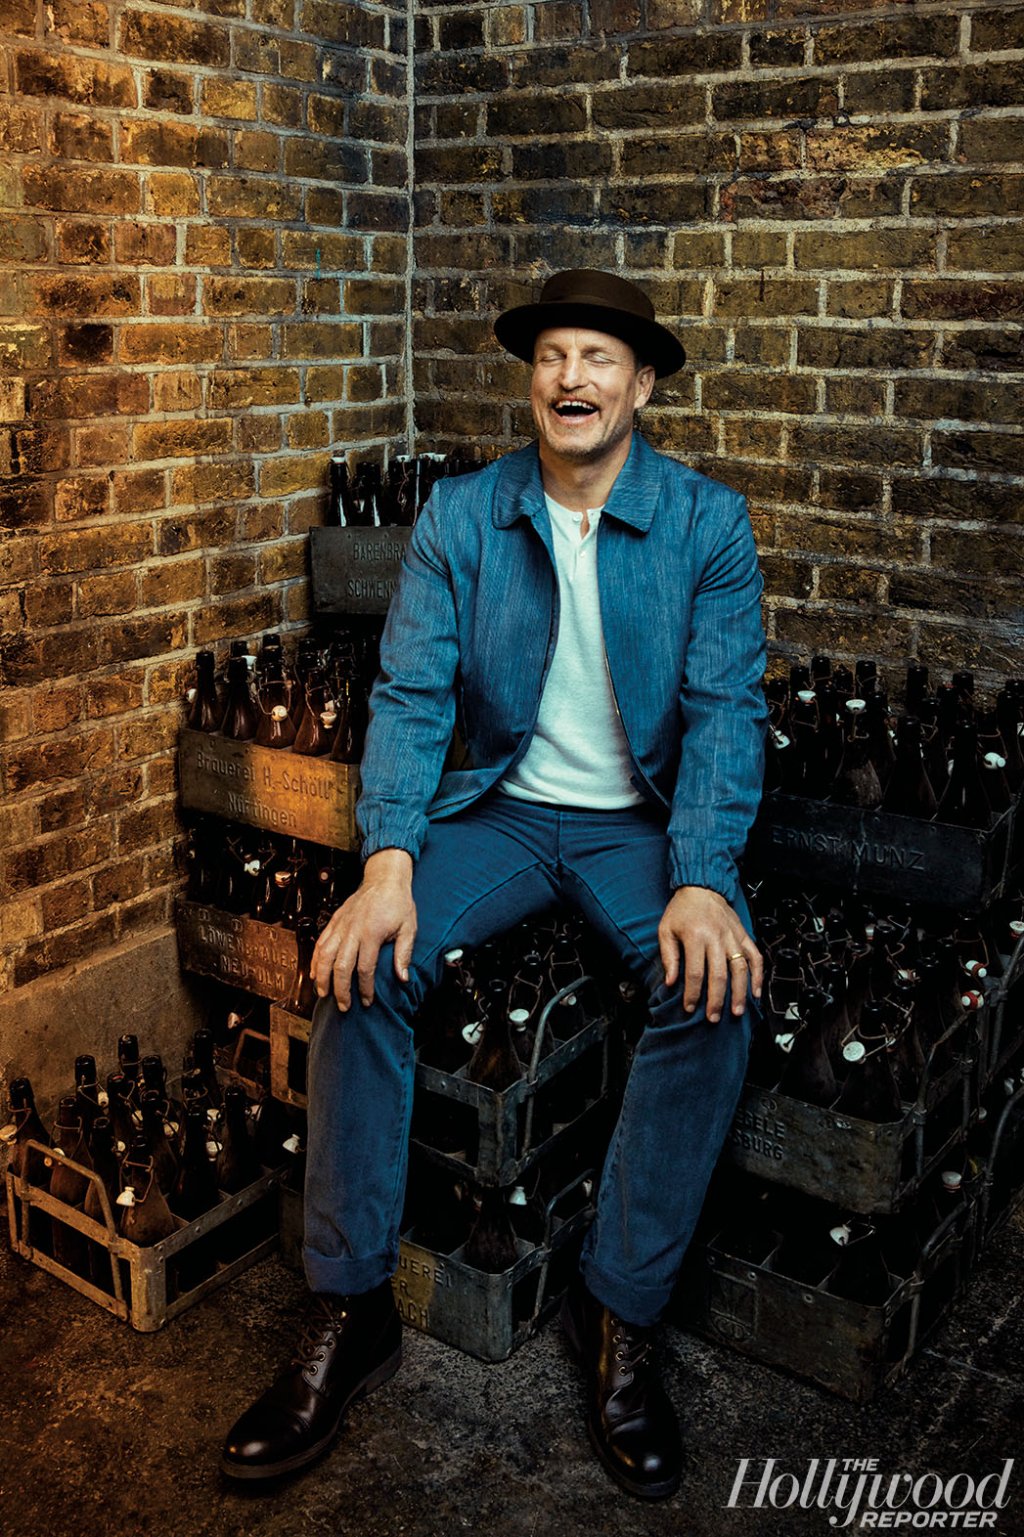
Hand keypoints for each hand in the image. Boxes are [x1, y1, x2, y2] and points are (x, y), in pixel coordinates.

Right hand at [311, 849, 416, 1010]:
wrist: (384, 878)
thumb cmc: (398, 902)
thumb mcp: (408, 928)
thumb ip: (404, 954)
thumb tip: (403, 977)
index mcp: (372, 933)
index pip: (365, 968)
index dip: (365, 988)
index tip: (367, 1001)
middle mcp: (353, 931)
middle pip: (341, 966)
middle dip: (341, 989)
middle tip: (344, 1006)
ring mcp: (341, 926)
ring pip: (326, 956)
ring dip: (323, 977)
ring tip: (324, 993)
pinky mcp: (334, 922)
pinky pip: (321, 943)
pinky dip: (316, 960)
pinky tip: (315, 973)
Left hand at [658, 886, 761, 1024]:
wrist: (702, 887)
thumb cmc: (681, 910)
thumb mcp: (666, 930)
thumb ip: (668, 957)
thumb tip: (670, 982)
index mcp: (695, 936)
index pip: (695, 972)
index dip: (692, 993)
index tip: (689, 1008)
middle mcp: (717, 937)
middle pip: (719, 974)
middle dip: (717, 1000)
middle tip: (714, 1018)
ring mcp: (733, 937)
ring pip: (740, 968)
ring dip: (740, 992)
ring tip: (737, 1011)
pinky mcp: (743, 935)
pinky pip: (755, 957)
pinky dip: (758, 975)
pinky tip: (756, 992)